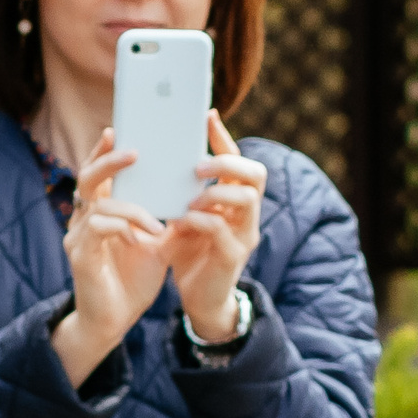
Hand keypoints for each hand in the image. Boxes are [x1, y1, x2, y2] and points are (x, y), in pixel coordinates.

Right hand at [51, 125, 170, 387]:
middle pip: (87, 178)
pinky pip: (98, 229)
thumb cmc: (132, 281)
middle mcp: (83, 220)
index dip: (104, 151)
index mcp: (100, 213)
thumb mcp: (156, 244)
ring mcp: (78, 237)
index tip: (118, 130)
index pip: (98, 174)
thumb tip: (192, 194)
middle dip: (109, 161)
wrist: (113, 322)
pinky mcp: (80, 256)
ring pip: (98, 205)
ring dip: (132, 209)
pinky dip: (123, 228)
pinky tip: (141, 239)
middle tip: (133, 150)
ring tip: (157, 224)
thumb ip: (166, 219)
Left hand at [162, 111, 266, 341]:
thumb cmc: (191, 255)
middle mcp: (246, 216)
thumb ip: (182, 193)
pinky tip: (181, 221)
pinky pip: (221, 230)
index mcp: (234, 202)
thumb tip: (162, 160)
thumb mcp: (186, 217)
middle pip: (255, 175)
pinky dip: (200, 220)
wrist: (200, 301)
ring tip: (190, 196)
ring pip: (246, 199)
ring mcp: (243, 236)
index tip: (206, 116)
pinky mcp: (232, 258)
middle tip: (197, 165)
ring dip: (215, 192)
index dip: (224, 138)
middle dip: (227, 163)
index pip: (239, 162)